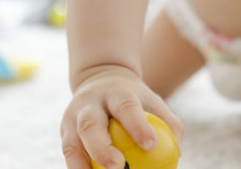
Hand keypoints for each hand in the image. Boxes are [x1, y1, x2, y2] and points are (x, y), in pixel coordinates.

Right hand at [60, 66, 182, 168]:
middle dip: (101, 149)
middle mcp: (90, 103)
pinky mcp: (64, 131)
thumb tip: (177, 154)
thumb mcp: (150, 100)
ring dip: (81, 166)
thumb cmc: (132, 97)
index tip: (151, 145)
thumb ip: (167, 123)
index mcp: (115, 92)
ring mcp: (72, 117)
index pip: (126, 107)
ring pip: (71, 143)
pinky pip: (69, 154)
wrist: (99, 81)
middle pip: (90, 125)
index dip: (137, 125)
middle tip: (117, 168)